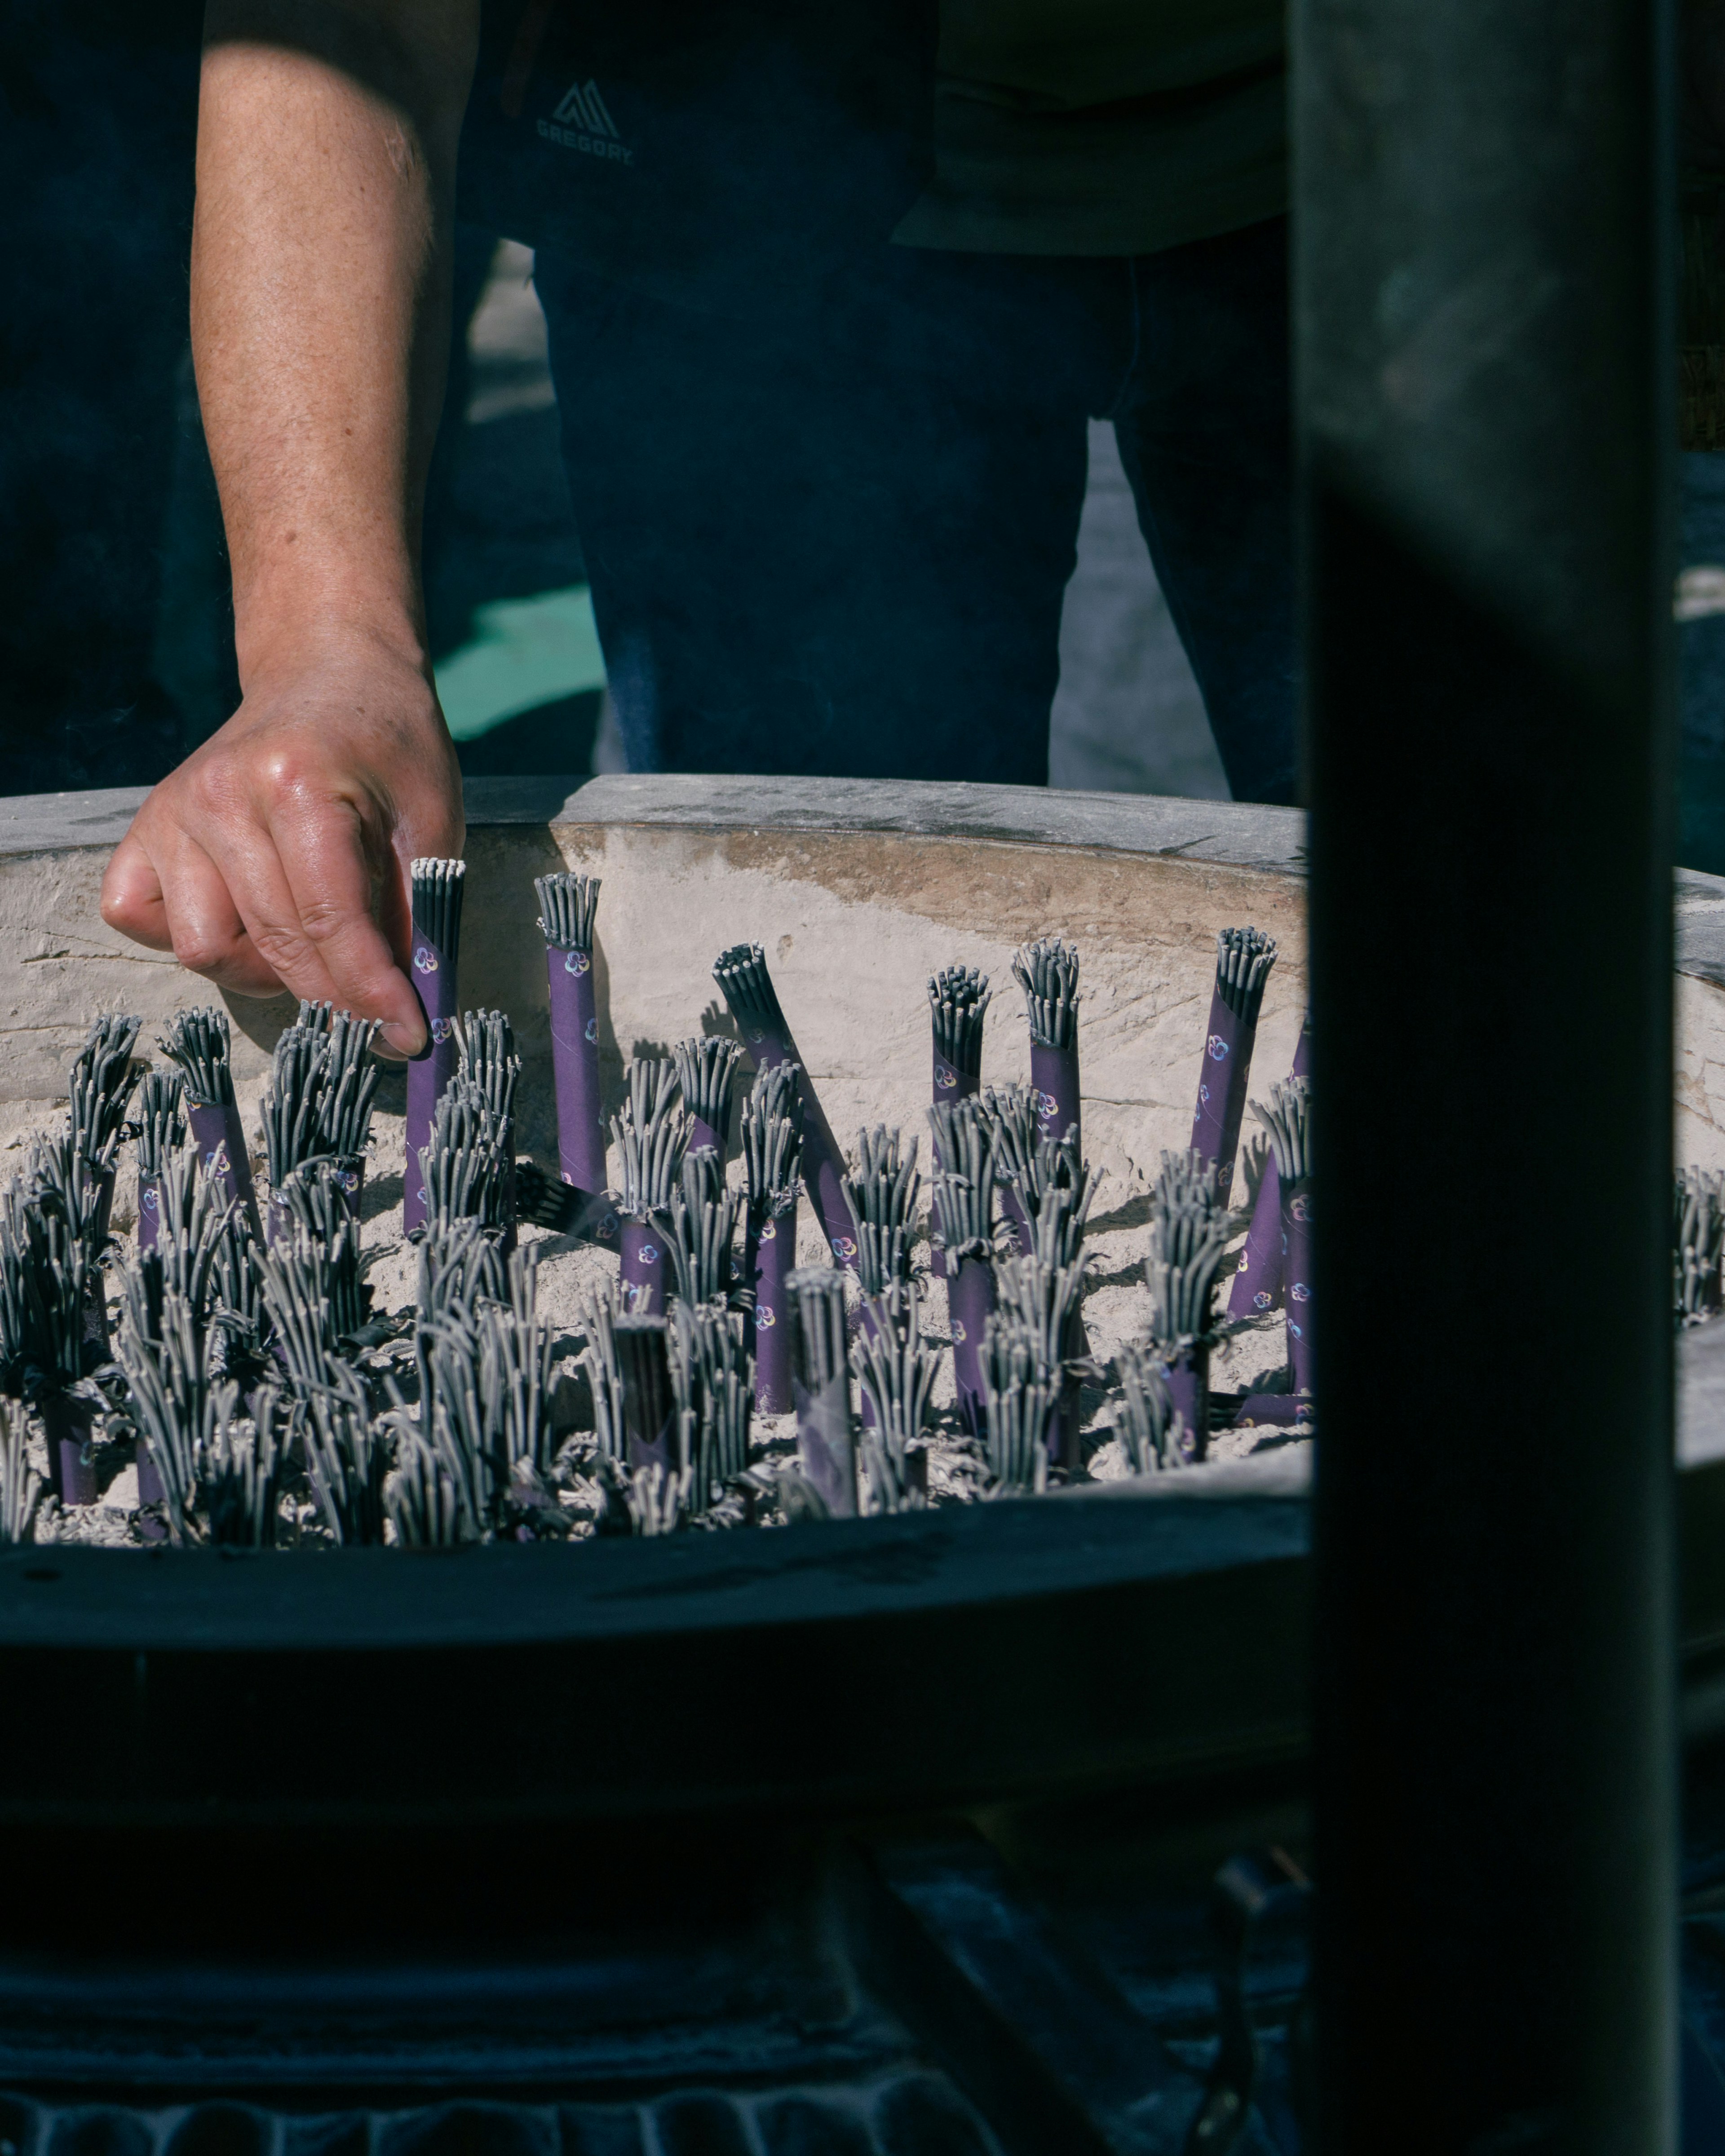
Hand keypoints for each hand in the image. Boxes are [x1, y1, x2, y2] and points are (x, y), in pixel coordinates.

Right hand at [101, 629, 463, 1055]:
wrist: (325, 674)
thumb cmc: (385, 746)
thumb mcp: (431, 818)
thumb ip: (417, 911)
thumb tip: (408, 1007)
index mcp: (297, 786)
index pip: (331, 922)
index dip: (373, 994)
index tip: (408, 1038)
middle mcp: (220, 797)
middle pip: (272, 947)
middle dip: (333, 995)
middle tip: (375, 1009)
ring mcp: (172, 814)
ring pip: (205, 950)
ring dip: (264, 970)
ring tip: (310, 942)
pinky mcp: (143, 830)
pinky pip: (143, 921)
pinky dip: (194, 938)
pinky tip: (242, 916)